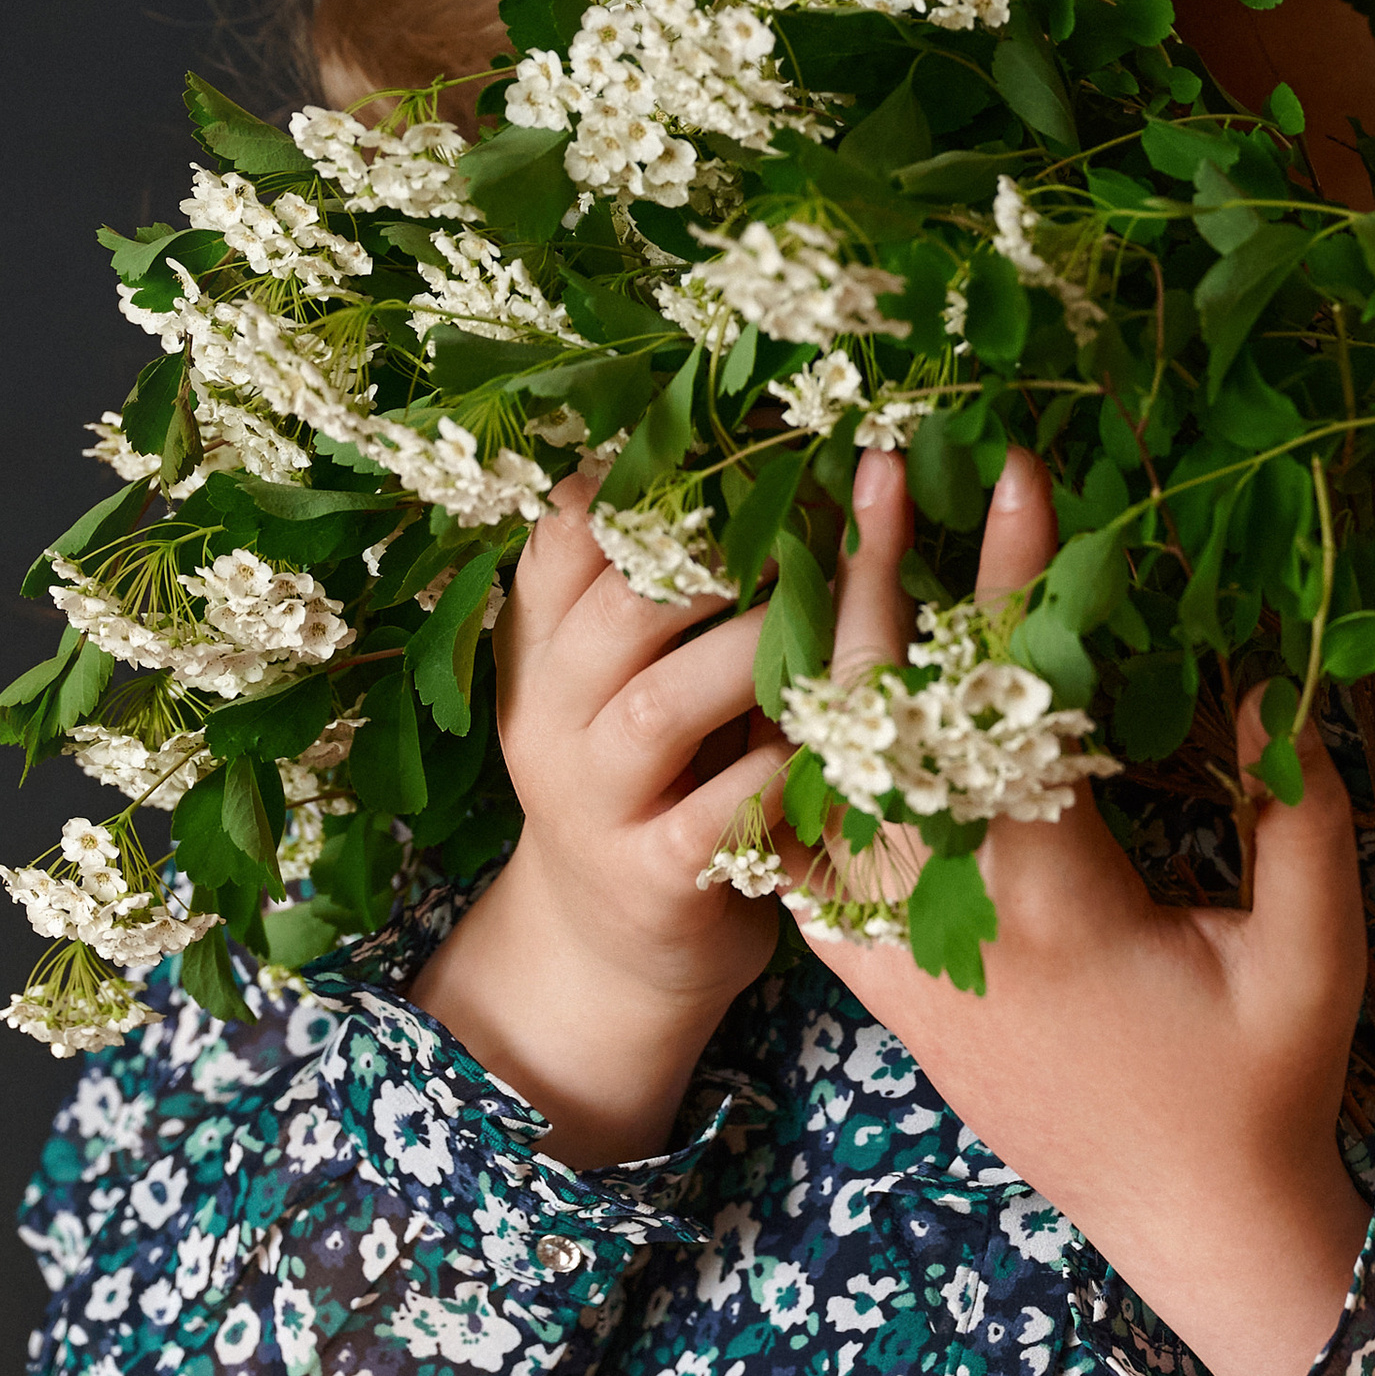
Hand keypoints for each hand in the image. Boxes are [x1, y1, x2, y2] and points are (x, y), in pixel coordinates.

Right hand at [411, 468, 791, 1166]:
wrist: (610, 947)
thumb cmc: (650, 769)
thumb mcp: (620, 670)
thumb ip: (660, 576)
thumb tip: (757, 428)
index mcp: (542, 643)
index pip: (566, 532)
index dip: (652, 476)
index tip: (744, 432)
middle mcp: (551, 715)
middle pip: (614, 607)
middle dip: (716, 551)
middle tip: (806, 510)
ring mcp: (591, 803)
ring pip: (660, 707)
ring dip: (751, 651)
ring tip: (831, 611)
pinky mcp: (651, 879)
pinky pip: (711, 817)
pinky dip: (772, 775)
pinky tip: (832, 742)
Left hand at [787, 447, 1372, 1375]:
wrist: (1191, 1227)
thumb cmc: (1266, 1082)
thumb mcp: (1316, 948)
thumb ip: (1298, 809)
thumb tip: (1262, 676)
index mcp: (1061, 900)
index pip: (1014, 707)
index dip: (1013, 583)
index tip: (1019, 473)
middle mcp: (957, 924)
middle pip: (882, 729)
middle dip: (879, 585)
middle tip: (879, 468)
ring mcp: (906, 963)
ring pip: (824, 793)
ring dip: (821, 666)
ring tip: (816, 553)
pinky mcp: (885, 995)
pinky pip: (801, 877)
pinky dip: (786, 785)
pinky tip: (780, 706)